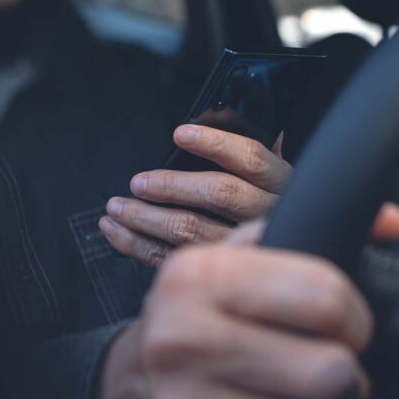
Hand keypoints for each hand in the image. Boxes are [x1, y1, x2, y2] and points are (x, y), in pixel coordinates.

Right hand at [99, 238, 372, 398]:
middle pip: (331, 373)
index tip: (346, 327)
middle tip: (330, 374)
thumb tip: (392, 223)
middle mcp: (184, 342)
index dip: (355, 317)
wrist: (122, 396)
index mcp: (199, 278)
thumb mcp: (235, 263)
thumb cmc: (196, 323)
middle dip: (347, 378)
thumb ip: (310, 231)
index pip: (325, 297)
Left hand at [100, 125, 290, 266]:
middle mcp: (267, 213)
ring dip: (145, 218)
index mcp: (281, 183)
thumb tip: (195, 129)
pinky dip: (139, 246)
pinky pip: (175, 258)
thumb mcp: (267, 176)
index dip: (215, 144)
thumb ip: (239, 155)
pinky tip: (117, 233)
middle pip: (219, 194)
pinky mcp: (216, 269)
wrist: (282, 261)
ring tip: (116, 208)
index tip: (180, 134)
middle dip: (172, 186)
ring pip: (192, 231)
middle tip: (137, 183)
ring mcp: (244, 247)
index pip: (251, 158)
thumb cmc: (264, 204)